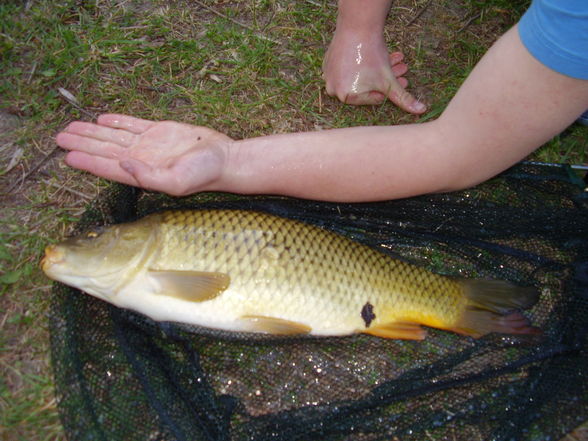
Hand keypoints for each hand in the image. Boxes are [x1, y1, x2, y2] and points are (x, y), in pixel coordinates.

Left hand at [56, 114, 232, 195]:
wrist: (224, 159)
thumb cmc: (204, 174)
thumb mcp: (176, 181)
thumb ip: (148, 176)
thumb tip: (123, 165)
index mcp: (142, 173)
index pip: (108, 168)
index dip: (87, 161)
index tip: (67, 154)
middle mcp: (142, 159)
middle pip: (105, 150)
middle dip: (82, 143)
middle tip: (59, 137)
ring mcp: (150, 145)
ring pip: (114, 137)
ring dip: (92, 132)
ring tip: (71, 127)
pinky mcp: (160, 131)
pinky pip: (133, 124)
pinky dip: (117, 121)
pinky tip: (102, 120)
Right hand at [323, 32, 425, 112]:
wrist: (357, 26)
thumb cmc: (371, 56)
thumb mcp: (389, 81)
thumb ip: (403, 98)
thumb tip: (421, 110)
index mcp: (346, 97)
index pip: (373, 98)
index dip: (390, 89)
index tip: (400, 80)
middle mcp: (333, 89)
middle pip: (367, 86)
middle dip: (387, 77)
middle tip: (400, 68)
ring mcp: (328, 75)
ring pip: (359, 76)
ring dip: (378, 69)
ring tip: (394, 59)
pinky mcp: (328, 62)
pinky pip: (347, 67)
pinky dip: (361, 63)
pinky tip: (373, 55)